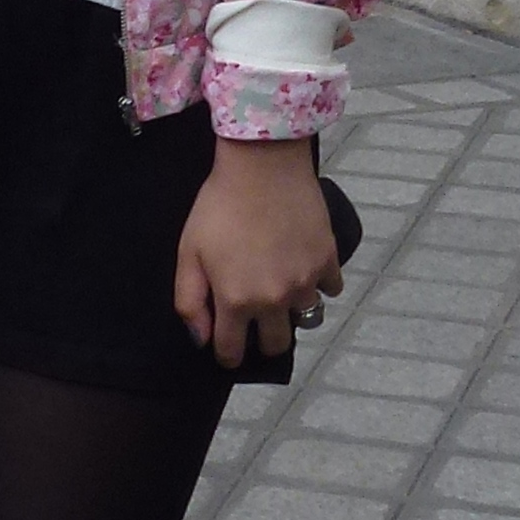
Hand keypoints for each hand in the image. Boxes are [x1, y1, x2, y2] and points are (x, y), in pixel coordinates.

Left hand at [174, 133, 340, 371]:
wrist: (262, 166)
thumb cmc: (219, 206)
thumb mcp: (189, 252)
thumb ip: (190, 301)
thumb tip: (200, 339)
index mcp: (236, 301)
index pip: (232, 351)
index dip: (227, 354)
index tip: (227, 347)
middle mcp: (274, 300)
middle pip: (275, 344)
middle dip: (262, 340)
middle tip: (255, 321)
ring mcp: (306, 282)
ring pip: (306, 317)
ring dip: (292, 310)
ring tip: (280, 288)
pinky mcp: (328, 260)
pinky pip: (331, 288)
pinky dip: (320, 284)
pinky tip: (304, 267)